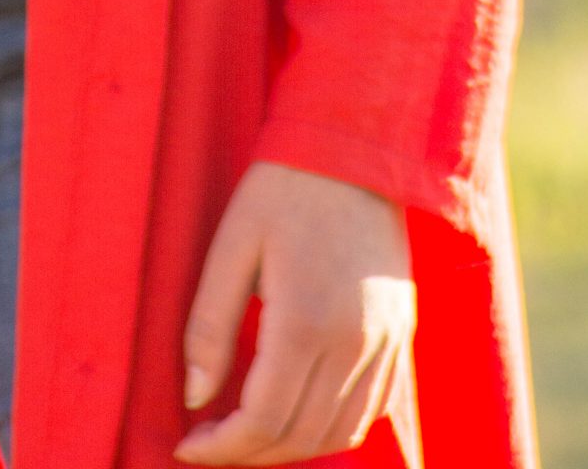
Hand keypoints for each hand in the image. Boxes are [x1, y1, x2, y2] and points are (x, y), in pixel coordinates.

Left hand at [174, 160, 415, 463]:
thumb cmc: (283, 188)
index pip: (264, 419)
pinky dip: (332, 429)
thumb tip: (193, 397)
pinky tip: (296, 414)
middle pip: (301, 437)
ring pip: (340, 433)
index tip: (186, 445)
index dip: (222, 447)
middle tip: (210, 441)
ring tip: (247, 434)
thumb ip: (209, 327)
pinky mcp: (401, 335)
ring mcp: (386, 342)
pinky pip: (371, 409)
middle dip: (249, 453)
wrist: (355, 148)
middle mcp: (354, 343)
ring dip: (290, 447)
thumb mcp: (231, 245)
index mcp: (306, 320)